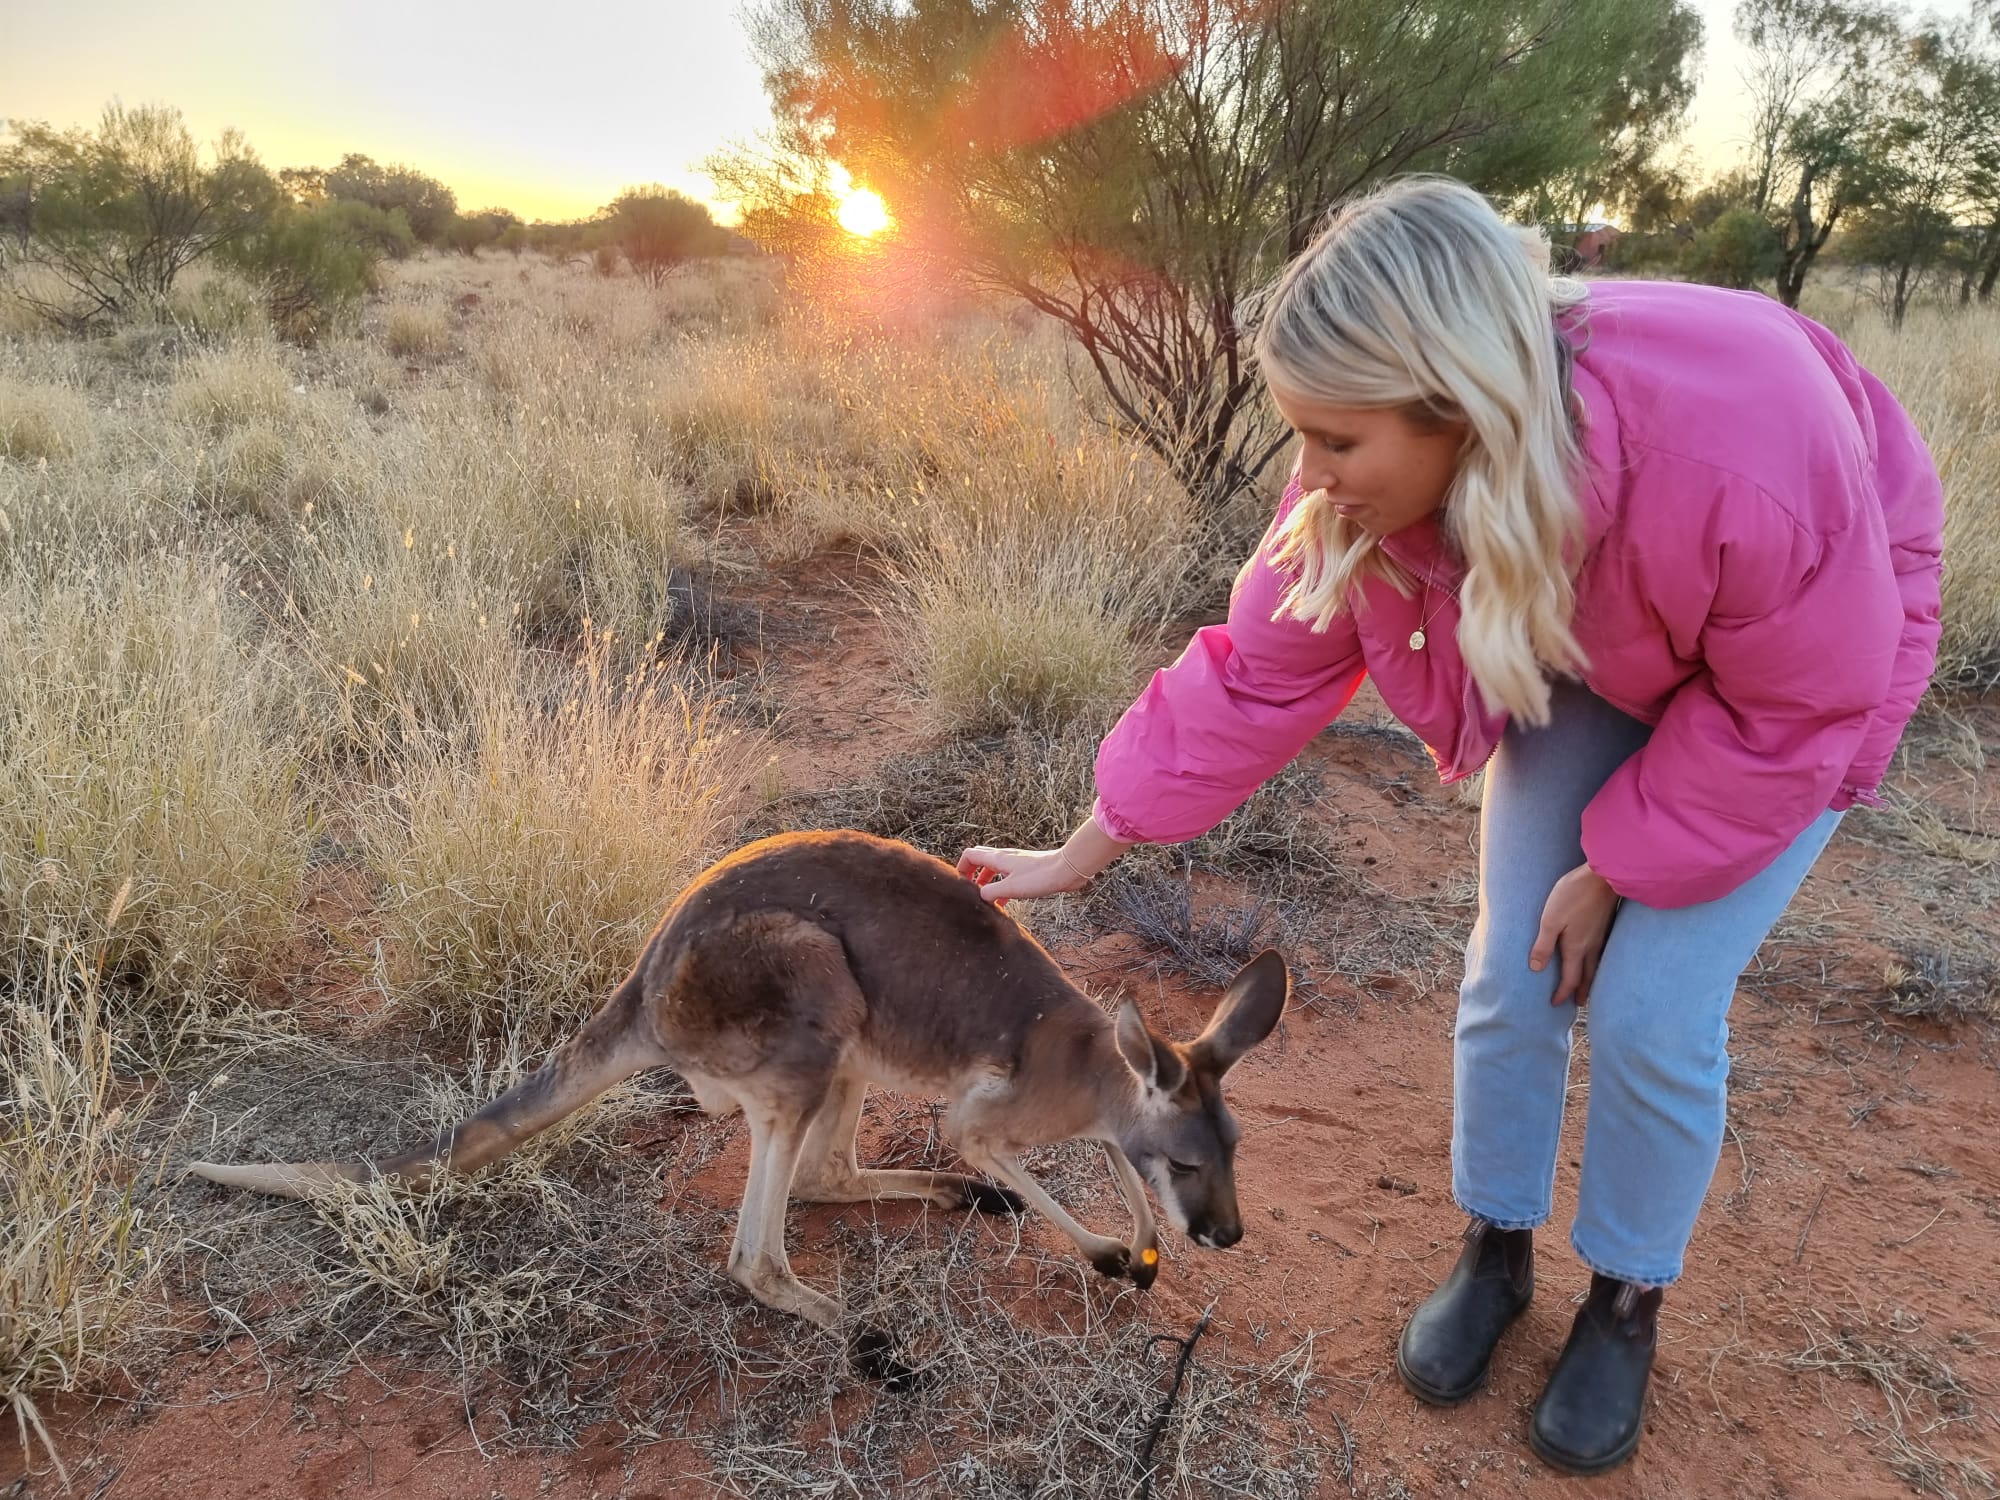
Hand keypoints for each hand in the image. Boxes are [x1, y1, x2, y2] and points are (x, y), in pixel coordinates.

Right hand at [958, 818, 1130, 903]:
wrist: (1067, 870)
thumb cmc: (1040, 877)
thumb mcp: (1011, 888)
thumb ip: (991, 892)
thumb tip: (980, 896)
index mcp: (998, 858)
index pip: (970, 854)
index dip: (961, 867)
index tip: (960, 883)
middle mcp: (1005, 857)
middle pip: (981, 859)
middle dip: (972, 873)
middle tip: (969, 890)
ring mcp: (1016, 863)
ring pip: (994, 869)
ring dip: (986, 882)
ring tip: (984, 899)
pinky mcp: (1027, 871)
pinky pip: (1007, 877)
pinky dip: (1000, 887)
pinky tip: (1003, 903)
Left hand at [1529, 862, 1620, 1005]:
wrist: (1604, 877)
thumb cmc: (1574, 895)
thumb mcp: (1550, 919)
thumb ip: (1543, 945)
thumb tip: (1536, 969)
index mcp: (1576, 948)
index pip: (1570, 979)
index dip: (1562, 993)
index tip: (1555, 1004)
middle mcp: (1591, 947)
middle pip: (1588, 977)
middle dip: (1581, 992)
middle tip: (1577, 1005)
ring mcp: (1602, 937)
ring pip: (1597, 966)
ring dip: (1592, 980)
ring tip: (1588, 987)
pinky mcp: (1606, 926)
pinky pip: (1602, 954)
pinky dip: (1598, 964)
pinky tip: (1596, 959)